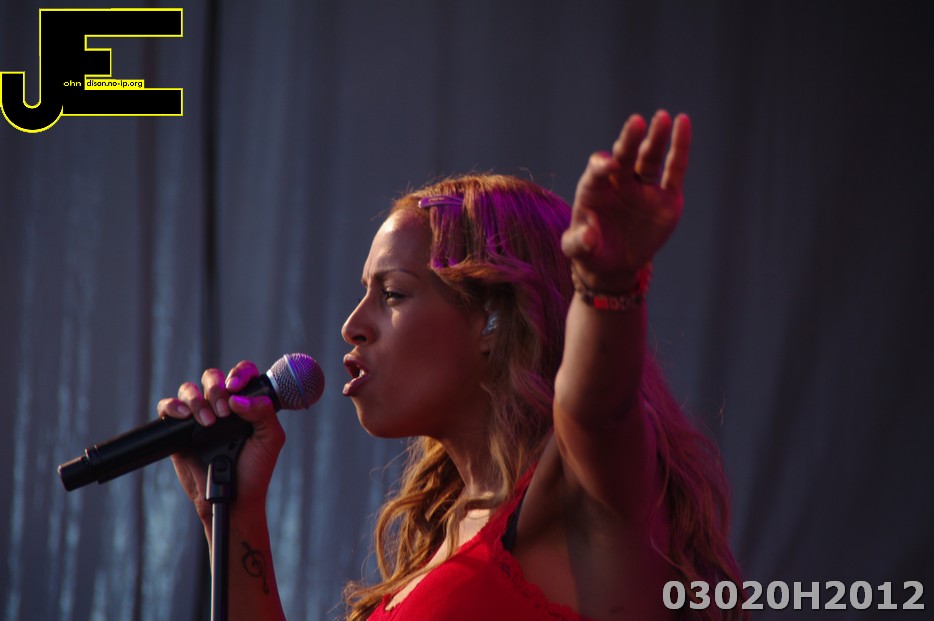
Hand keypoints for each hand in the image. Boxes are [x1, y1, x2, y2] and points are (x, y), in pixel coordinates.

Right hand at [157, 361, 285, 527]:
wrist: (234, 499)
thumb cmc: (255, 469)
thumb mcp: (270, 439)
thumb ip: (263, 412)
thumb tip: (238, 398)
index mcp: (246, 403)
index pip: (242, 374)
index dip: (238, 374)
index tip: (235, 388)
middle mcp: (222, 406)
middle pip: (212, 378)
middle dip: (216, 390)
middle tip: (224, 413)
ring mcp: (199, 417)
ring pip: (189, 389)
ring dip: (197, 400)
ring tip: (208, 423)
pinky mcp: (179, 432)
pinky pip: (168, 408)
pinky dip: (173, 407)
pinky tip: (184, 418)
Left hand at [562, 110, 690, 289]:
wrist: (615, 264)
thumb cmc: (590, 250)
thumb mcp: (577, 250)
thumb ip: (578, 243)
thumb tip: (588, 237)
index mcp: (594, 188)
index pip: (597, 170)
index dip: (602, 165)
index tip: (609, 165)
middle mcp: (619, 182)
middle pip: (624, 156)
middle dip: (629, 140)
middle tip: (636, 121)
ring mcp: (643, 187)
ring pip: (650, 158)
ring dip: (655, 138)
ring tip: (661, 117)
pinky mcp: (666, 198)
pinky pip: (675, 170)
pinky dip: (680, 147)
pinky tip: (683, 123)